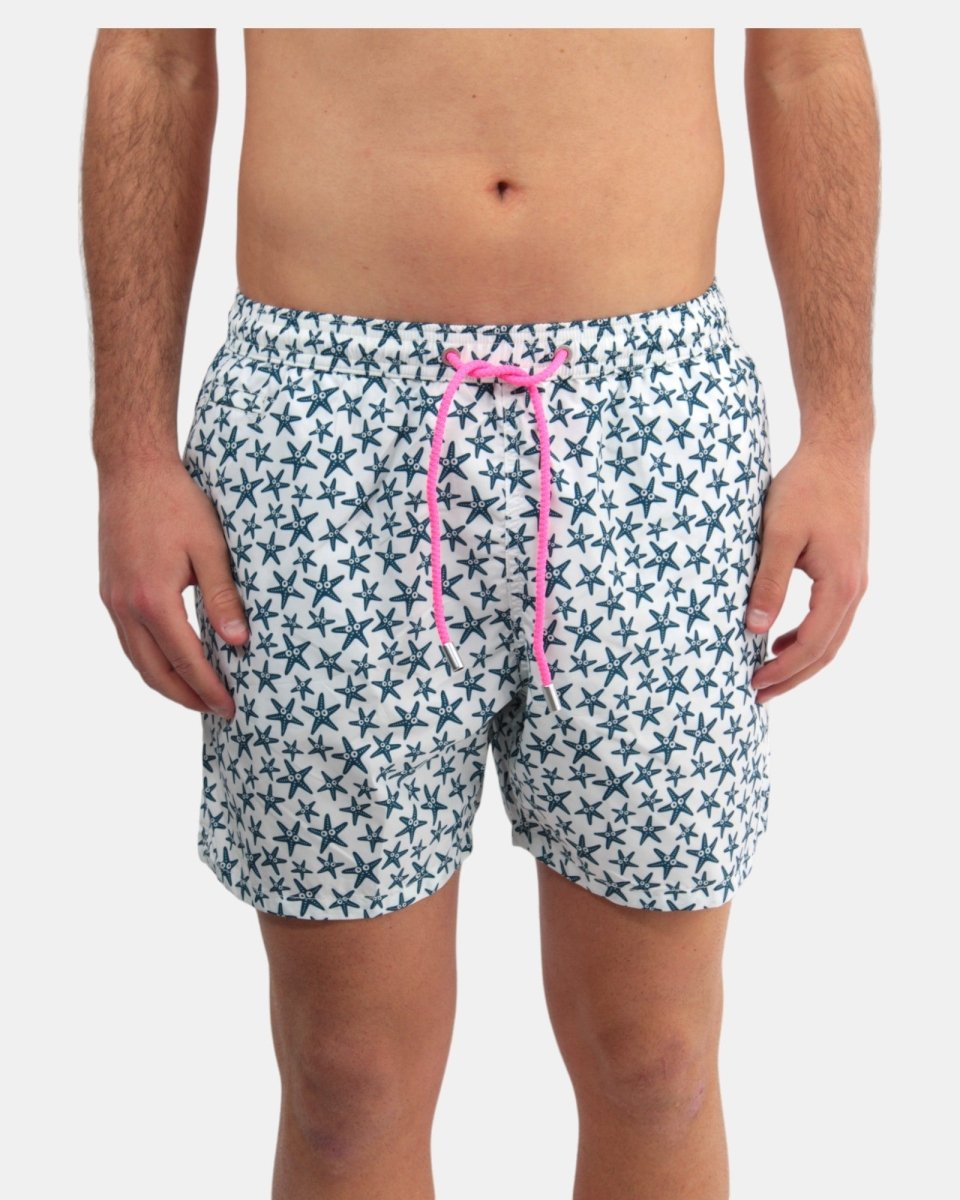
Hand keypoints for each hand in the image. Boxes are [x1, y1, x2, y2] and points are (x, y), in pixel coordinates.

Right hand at [98, 457, 248, 717]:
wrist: (133, 470)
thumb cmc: (178, 503)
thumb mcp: (211, 548)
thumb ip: (224, 598)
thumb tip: (239, 643)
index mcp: (153, 599)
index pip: (185, 660)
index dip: (208, 688)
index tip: (230, 707)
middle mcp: (126, 606)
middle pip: (154, 672)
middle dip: (186, 697)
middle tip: (217, 710)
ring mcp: (113, 600)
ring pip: (137, 660)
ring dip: (166, 683)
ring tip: (197, 695)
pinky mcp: (110, 591)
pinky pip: (129, 640)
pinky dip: (151, 660)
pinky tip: (173, 661)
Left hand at [747, 440, 869, 702]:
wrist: (836, 453)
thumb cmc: (805, 488)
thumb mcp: (778, 535)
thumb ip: (768, 583)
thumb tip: (755, 629)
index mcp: (841, 585)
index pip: (813, 645)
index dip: (784, 670)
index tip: (753, 683)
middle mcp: (854, 588)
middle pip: (826, 650)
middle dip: (792, 676)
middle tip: (757, 694)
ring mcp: (854, 580)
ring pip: (830, 636)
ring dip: (800, 659)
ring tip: (767, 674)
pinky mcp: (846, 570)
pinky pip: (829, 617)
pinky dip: (807, 636)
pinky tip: (781, 639)